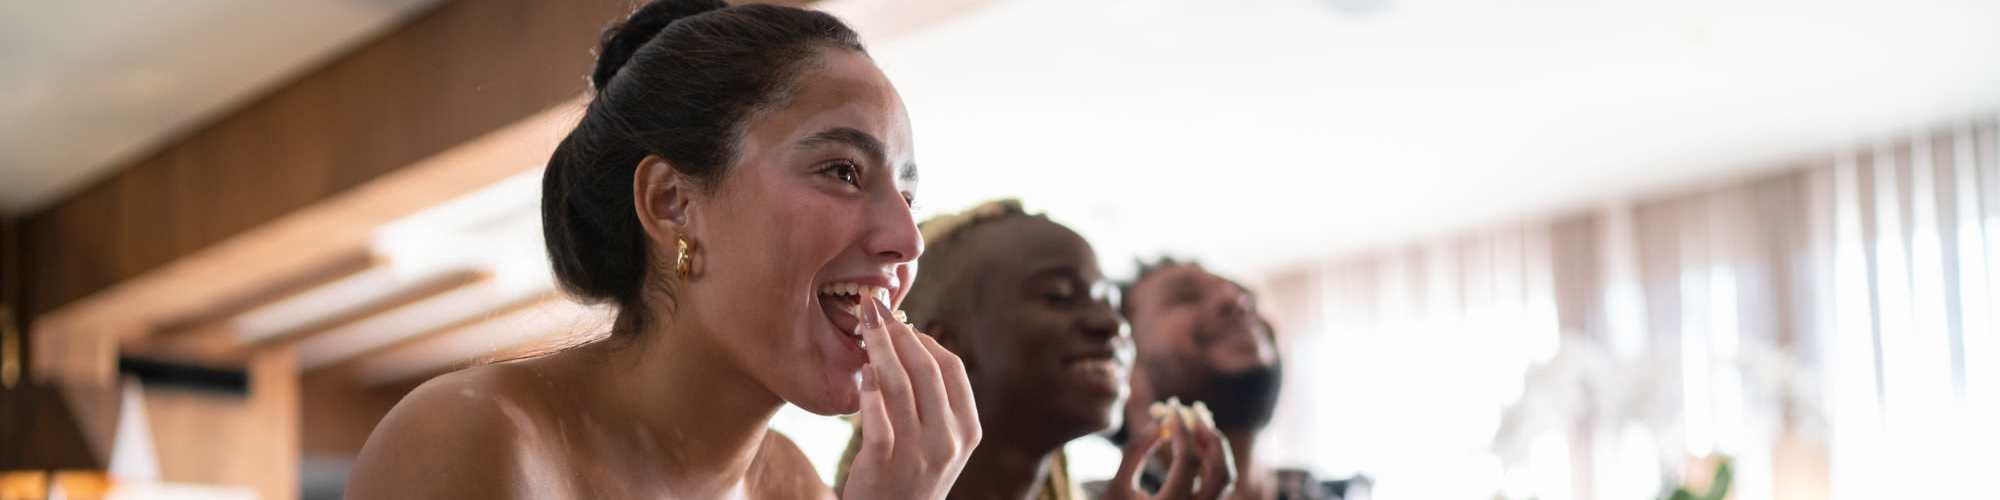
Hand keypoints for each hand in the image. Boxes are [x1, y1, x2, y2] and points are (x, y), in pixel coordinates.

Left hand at [841, 295, 981, 499]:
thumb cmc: (912, 478)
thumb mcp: (941, 444)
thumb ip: (937, 403)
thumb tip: (914, 343)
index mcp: (968, 430)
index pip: (951, 368)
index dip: (925, 338)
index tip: (902, 321)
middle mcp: (948, 440)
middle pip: (926, 369)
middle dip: (899, 332)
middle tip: (876, 310)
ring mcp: (918, 453)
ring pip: (899, 385)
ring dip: (879, 348)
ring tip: (864, 327)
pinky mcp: (884, 463)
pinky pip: (876, 416)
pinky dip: (868, 389)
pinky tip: (861, 371)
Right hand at [1103, 398, 1234, 499]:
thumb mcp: (1117, 487)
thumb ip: (1136, 452)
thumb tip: (1161, 423)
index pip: (1187, 459)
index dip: (1181, 428)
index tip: (1170, 406)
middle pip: (1219, 468)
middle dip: (1208, 433)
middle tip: (1192, 409)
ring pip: (1225, 476)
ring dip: (1215, 445)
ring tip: (1196, 420)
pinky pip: (1219, 483)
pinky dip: (1212, 458)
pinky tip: (1196, 441)